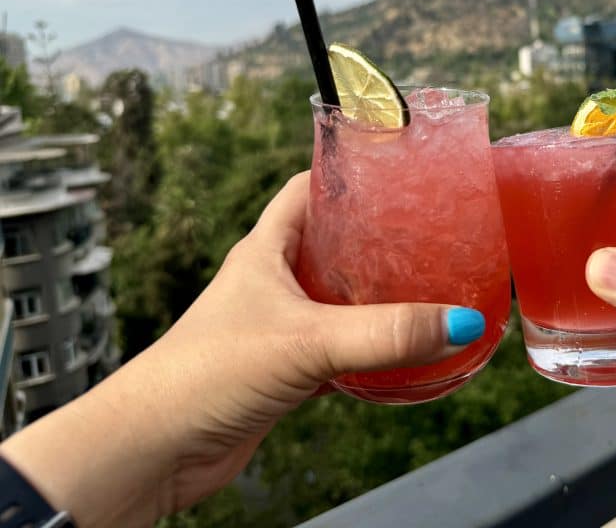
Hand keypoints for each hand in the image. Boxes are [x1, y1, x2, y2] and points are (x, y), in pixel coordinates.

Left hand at [1, 171, 484, 526]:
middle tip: (429, 234)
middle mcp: (272, 282)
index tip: (397, 169)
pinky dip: (369, 351)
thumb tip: (457, 323)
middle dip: (377, 239)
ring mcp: (278, 327)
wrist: (154, 449)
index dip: (348, 173)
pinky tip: (401, 353)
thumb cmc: (204, 374)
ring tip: (428, 288)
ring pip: (338, 300)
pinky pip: (338, 350)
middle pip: (331, 244)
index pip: (308, 189)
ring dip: (376, 298)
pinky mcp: (285, 370)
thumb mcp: (305, 341)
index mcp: (265, 250)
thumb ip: (384, 333)